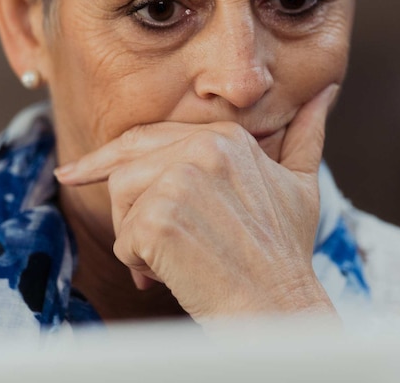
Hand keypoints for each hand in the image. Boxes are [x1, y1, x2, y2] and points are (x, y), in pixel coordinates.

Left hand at [54, 85, 338, 320]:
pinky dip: (140, 264)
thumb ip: (305, 133)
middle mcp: (203, 147)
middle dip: (122, 207)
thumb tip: (324, 93)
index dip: (107, 158)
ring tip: (170, 261)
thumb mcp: (300, 183)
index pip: (147, 137)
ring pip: (121, 200)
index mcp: (226, 136)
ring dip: (135, 238)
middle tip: (128, 235)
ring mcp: (181, 180)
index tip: (76, 172)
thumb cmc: (286, 252)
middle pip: (127, 166)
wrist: (280, 305)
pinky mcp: (161, 218)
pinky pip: (124, 237)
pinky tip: (171, 274)